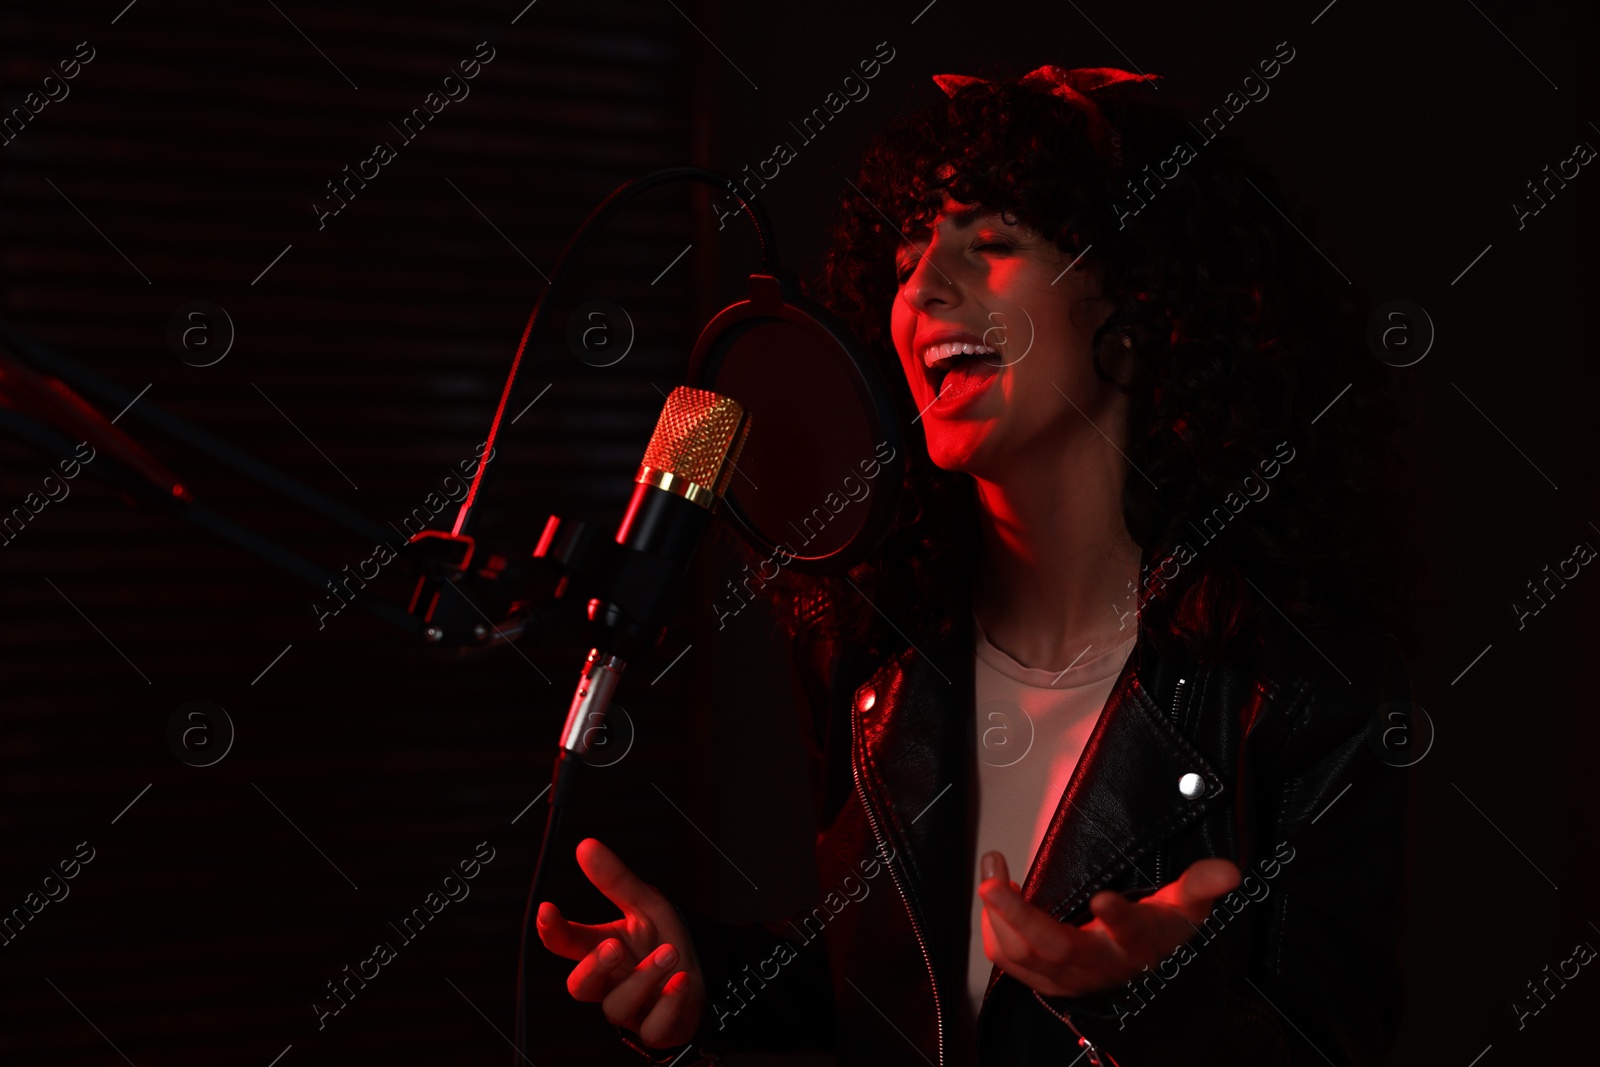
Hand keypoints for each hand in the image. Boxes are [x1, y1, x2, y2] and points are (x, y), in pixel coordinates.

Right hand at [536, 837, 705, 1046]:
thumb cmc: (665, 941)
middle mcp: (611, 982)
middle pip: (580, 985)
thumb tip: (585, 845)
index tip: (547, 911)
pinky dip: (668, 1004)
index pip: (566, 943)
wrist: (707, 976)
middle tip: (613, 946)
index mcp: (602, 948)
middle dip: (594, 967)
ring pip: (617, 1006)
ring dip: (644, 978)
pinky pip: (653, 1028)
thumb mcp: (646, 905)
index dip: (552, 930)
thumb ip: (616, 880)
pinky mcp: (657, 1031)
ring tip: (670, 954)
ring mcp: (632, 1010)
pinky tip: (682, 982)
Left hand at [977, 850, 1241, 997]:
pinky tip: (994, 896)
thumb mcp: (1185, 911)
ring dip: (999, 914)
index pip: (1131, 934)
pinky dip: (994, 928)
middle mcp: (1097, 964)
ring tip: (991, 870)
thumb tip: (1229, 871)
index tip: (1103, 898)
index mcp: (1135, 944)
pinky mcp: (1042, 979)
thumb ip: (1201, 886)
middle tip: (993, 880)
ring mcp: (1065, 976)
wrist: (1141, 988)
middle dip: (1020, 915)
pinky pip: (1008, 959)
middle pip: (1055, 948)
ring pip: (1023, 955)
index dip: (1119, 918)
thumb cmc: (1159, 939)